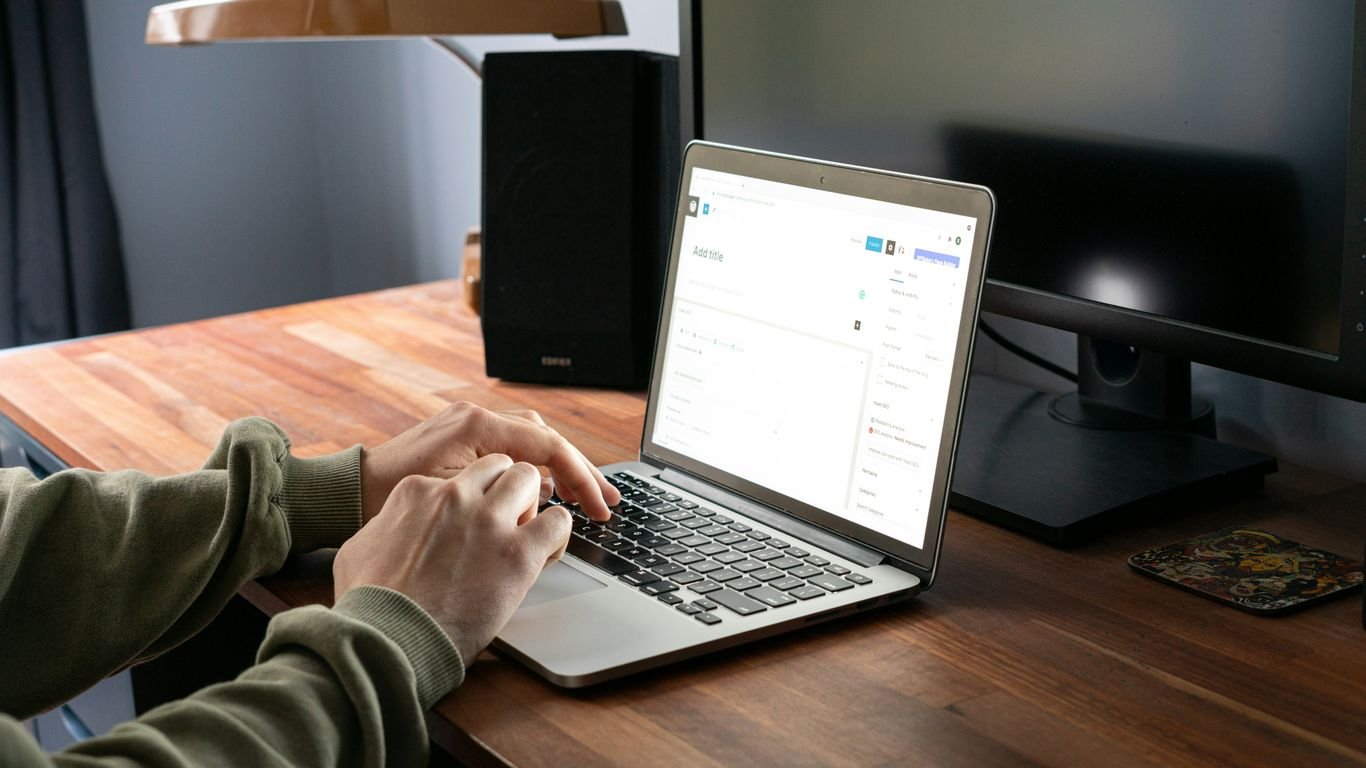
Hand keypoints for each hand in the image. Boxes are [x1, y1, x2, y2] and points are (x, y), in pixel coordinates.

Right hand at [333, 454, 571, 663]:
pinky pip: (558, 520)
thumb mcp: (360, 549)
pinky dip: (556, 534)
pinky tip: (544, 552)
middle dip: (505, 490)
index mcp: (417, 490)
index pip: (462, 476)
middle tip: (504, 522)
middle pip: (498, 466)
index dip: (472, 502)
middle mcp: (454, 495)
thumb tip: (394, 527)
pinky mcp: (518, 552)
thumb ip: (387, 526)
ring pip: (529, 479)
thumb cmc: (370, 604)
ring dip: (531, 504)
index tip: (472, 525)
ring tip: (524, 533)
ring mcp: (488, 520)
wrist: (388, 639)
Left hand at [360, 402, 618, 523]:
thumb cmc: (388, 499)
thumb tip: (546, 507)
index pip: (547, 447)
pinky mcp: (463, 440)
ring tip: (583, 497)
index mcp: (476, 427)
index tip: (599, 507)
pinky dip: (534, 467)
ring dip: (560, 468)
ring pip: (532, 440)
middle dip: (581, 471)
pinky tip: (545, 492)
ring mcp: (469, 426)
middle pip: (546, 439)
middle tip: (608, 501)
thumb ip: (499, 498)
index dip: (580, 478)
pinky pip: (512, 448)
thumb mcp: (449, 501)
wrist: (348, 492)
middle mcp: (475, 418)